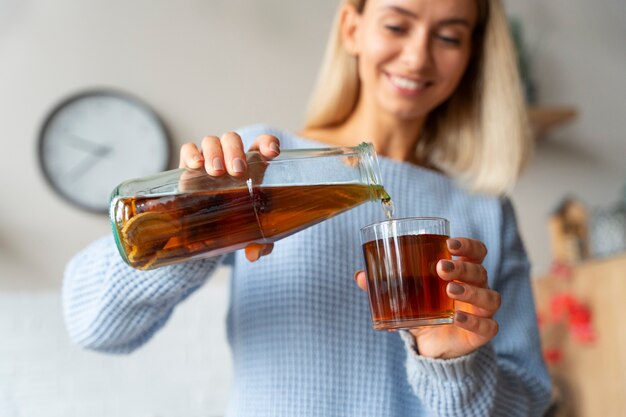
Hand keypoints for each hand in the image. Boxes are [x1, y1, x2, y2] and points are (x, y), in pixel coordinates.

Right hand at [179, 131, 280, 261]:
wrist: (206, 229)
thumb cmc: (236, 222)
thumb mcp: (251, 233)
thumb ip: (260, 243)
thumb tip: (255, 253)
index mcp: (253, 167)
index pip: (262, 144)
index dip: (268, 143)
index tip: (272, 153)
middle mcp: (230, 158)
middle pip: (233, 140)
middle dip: (235, 151)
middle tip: (237, 171)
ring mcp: (209, 160)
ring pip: (212, 141)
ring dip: (215, 152)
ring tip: (216, 172)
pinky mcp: (188, 167)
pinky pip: (188, 149)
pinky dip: (191, 153)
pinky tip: (195, 165)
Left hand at [354, 238, 500, 358]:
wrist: (432, 345)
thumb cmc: (424, 309)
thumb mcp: (406, 296)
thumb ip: (384, 285)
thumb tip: (359, 275)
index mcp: (462, 271)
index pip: (476, 252)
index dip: (468, 245)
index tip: (450, 243)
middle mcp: (477, 288)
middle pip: (480, 271)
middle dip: (462, 268)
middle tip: (441, 268)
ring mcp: (481, 311)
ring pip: (489, 297)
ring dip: (470, 291)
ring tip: (449, 290)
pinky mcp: (482, 333)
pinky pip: (488, 326)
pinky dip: (474, 321)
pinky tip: (457, 318)